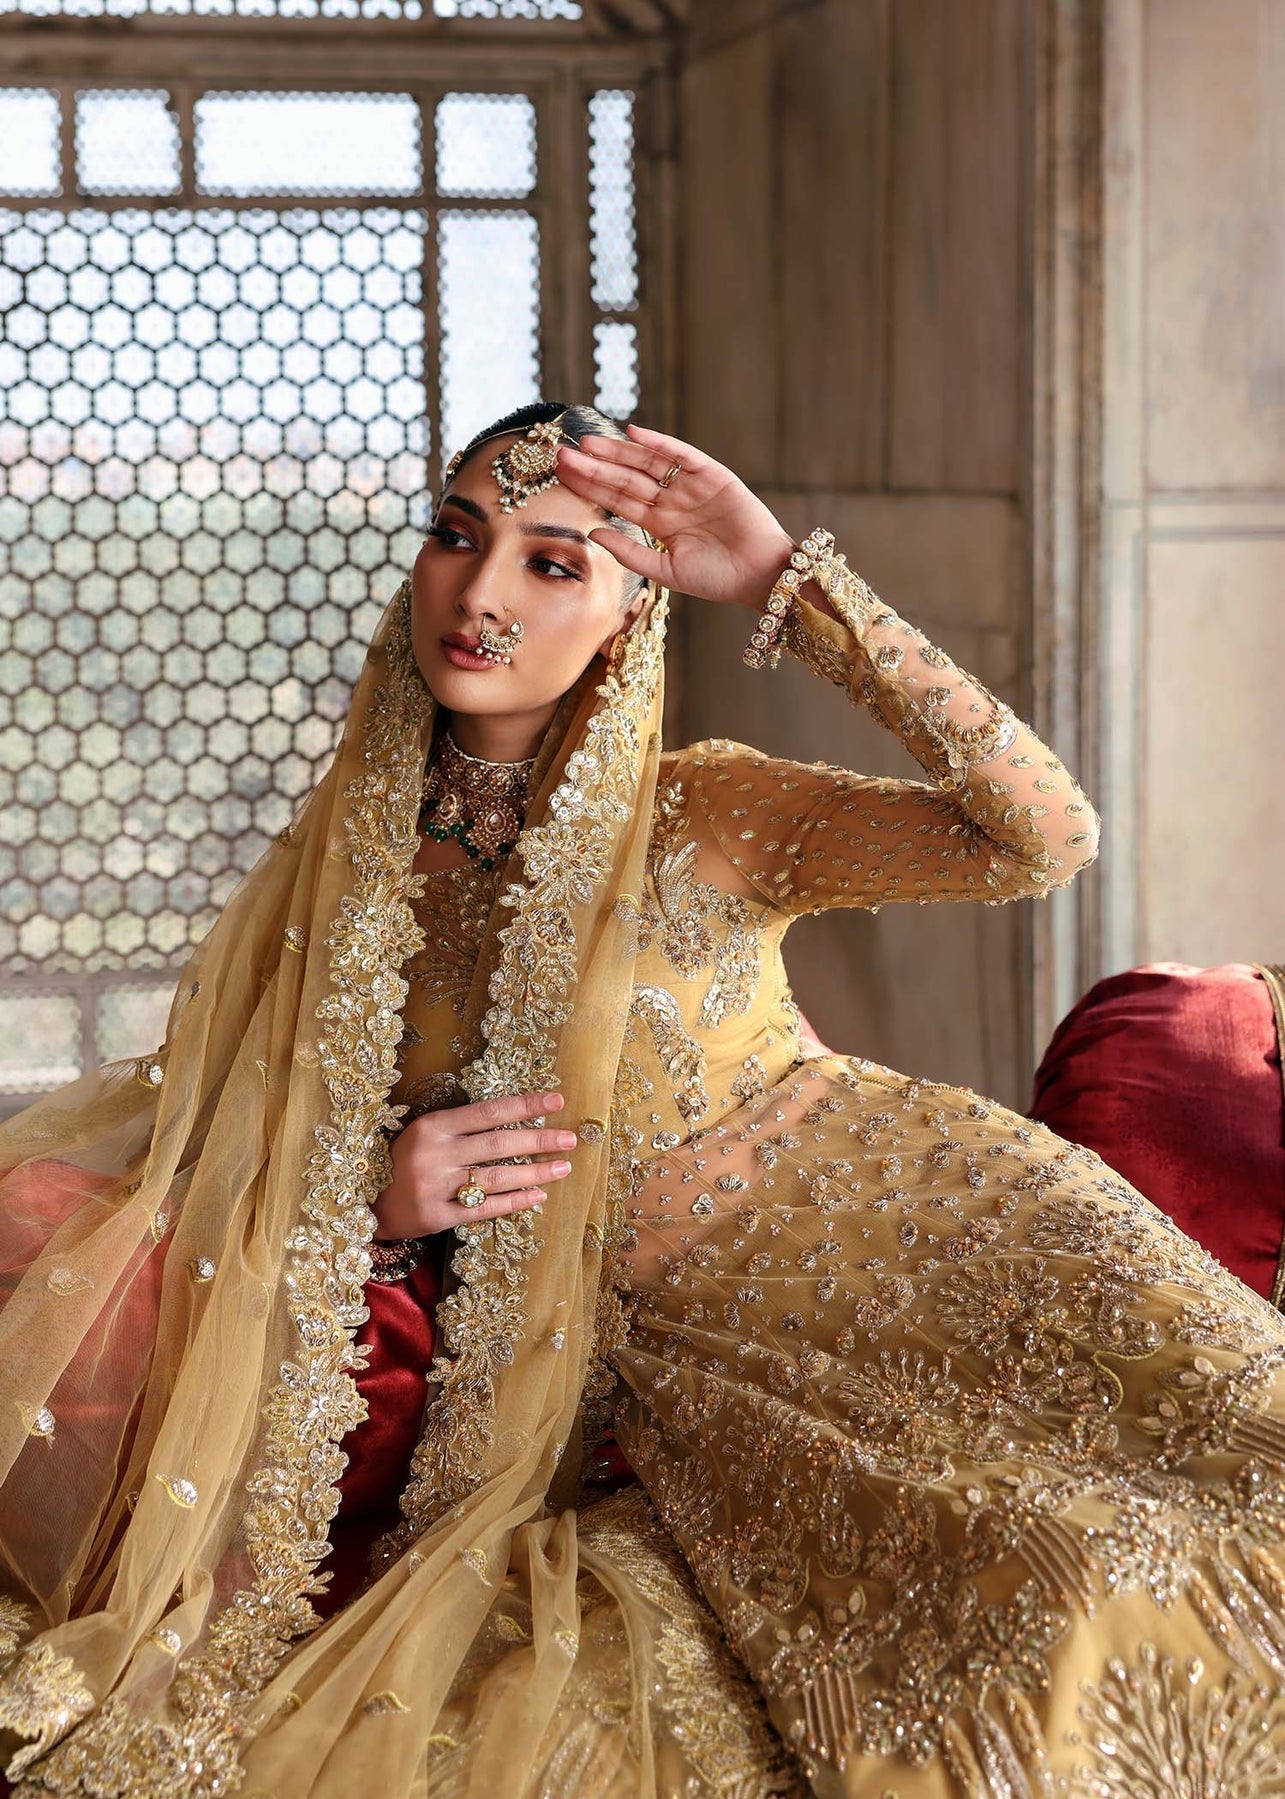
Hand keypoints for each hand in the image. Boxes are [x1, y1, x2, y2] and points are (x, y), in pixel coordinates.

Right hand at [372, 1089, 576, 1235]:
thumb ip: (462, 1126)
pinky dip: (514, 1202)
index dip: (525, 1106)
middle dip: (539, 1141)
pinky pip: (484, 1209)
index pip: (489, 1111)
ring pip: (496, 1178)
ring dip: (535, 1173)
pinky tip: (538, 1196)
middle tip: (570, 1139)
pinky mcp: (436, 1217)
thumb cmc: (403, 1160)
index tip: (557, 1101)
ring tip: (563, 1168)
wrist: (364, 1201)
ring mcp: (435, 1187)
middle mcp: (434, 1154)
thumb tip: (518, 1119)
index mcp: (432, 1125)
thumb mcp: (425, 1133)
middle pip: (497, 1145)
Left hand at [554, 422, 796, 610]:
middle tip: (563, 454)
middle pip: (626, 478)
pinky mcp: (713, 476)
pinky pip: (683, 455)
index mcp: (659, 523)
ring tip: (589, 443)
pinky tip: (635, 434)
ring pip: (648, 463)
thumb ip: (631, 554)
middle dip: (595, 466)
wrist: (760, 576)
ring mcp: (691, 486)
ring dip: (619, 452)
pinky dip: (661, 444)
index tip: (562, 475)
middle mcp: (671, 501)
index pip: (617, 500)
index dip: (590, 487)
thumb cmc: (717, 579)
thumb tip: (592, 535)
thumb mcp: (666, 572)